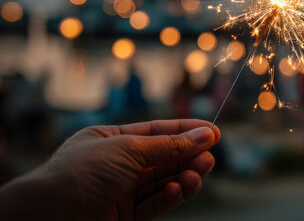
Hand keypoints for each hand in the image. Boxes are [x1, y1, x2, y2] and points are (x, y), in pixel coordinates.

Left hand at [0, 119, 220, 219]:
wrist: (50, 216)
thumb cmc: (81, 173)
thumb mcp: (129, 149)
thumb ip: (169, 145)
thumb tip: (204, 134)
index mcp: (110, 141)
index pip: (156, 132)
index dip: (185, 131)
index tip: (212, 131)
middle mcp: (117, 165)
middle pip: (163, 157)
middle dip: (189, 155)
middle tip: (210, 155)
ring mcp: (121, 192)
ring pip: (163, 182)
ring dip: (184, 175)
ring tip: (201, 172)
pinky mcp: (125, 217)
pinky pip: (155, 204)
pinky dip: (171, 195)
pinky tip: (181, 188)